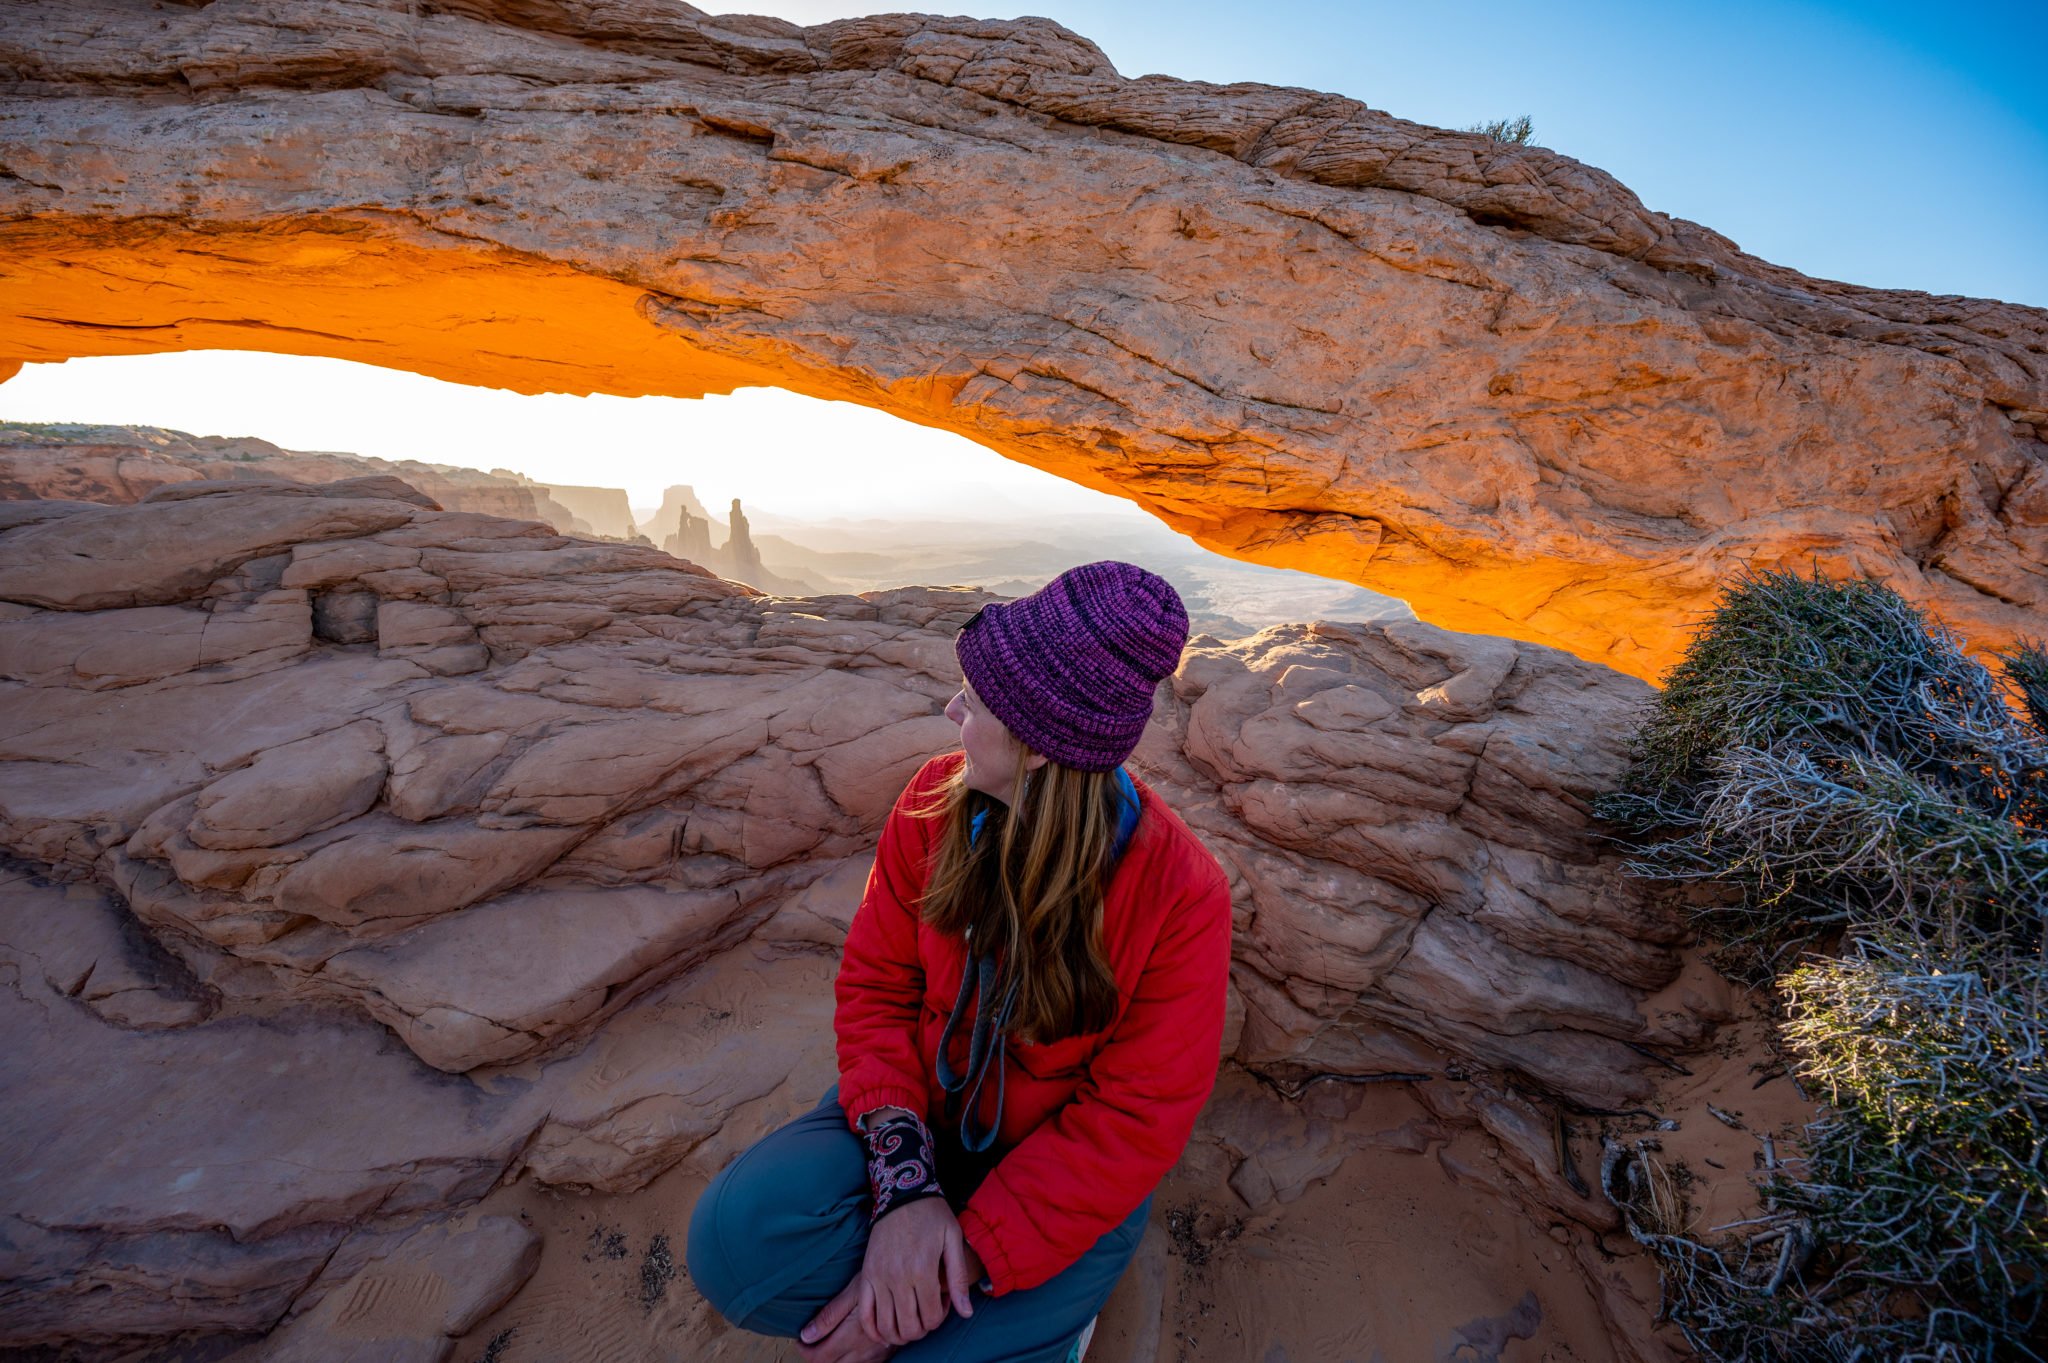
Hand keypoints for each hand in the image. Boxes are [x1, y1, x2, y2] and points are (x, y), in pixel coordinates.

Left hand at [797, 1276, 891, 1362]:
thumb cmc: (882, 1280)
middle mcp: (864, 1350)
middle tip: (810, 1343)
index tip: (801, 1341)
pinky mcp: (885, 1355)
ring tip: (827, 1343)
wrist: (914, 1284)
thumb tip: (806, 1335)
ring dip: (833, 1360)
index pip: (820, 1357)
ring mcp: (876, 1355)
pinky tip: (847, 1348)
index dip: (805, 1352)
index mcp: (852, 1335)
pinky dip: (850, 1361)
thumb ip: (829, 1316)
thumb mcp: (853, 1292)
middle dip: (816, 1357)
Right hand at [858, 1198, 981, 1345]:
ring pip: (886, 1325)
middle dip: (921, 1330)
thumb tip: (966, 1313)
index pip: (931, 1317)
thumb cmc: (932, 1215)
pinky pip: (864, 1313)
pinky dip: (873, 1329)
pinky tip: (884, 1332)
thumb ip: (959, 1278)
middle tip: (927, 1316)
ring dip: (899, 1333)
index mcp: (923, 1270)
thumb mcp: (953, 1240)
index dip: (940, 1318)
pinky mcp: (866, 1275)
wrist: (901, 1194)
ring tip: (910, 1323)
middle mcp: (898, 1278)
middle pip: (909, 1326)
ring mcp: (878, 1278)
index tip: (944, 1303)